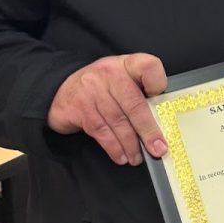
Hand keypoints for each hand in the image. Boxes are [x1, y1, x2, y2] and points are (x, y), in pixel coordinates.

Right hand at [48, 53, 168, 163]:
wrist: (62, 90)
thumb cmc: (102, 87)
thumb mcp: (122, 78)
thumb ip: (141, 91)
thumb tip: (162, 121)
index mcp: (126, 64)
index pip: (148, 66)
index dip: (158, 83)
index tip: (161, 100)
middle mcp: (109, 74)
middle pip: (134, 104)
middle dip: (148, 130)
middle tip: (158, 149)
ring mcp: (92, 90)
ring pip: (117, 121)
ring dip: (130, 144)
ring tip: (137, 157)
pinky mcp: (78, 108)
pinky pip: (101, 131)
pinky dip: (113, 147)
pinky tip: (120, 156)